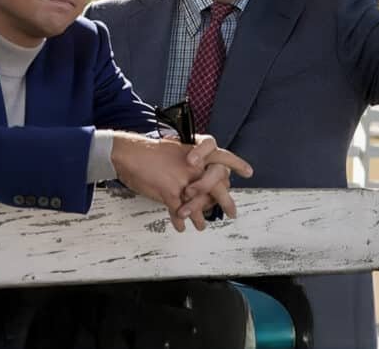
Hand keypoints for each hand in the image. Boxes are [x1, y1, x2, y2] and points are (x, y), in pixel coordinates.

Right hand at [110, 132, 252, 231]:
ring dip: (201, 217)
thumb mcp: (174, 151)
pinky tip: (181, 227)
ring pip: (200, 203)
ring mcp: (183, 180)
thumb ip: (189, 163)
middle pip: (217, 185)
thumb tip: (199, 175)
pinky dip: (180, 221)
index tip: (248, 172)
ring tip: (202, 226)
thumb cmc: (149, 152)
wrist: (129, 153)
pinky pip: (180, 212)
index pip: (222, 156)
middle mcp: (193, 166)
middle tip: (232, 213)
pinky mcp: (170, 192)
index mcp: (195, 153)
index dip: (236, 163)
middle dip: (226, 202)